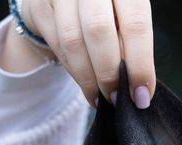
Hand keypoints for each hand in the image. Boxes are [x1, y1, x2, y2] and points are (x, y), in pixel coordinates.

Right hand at [21, 0, 154, 107]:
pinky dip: (74, 71)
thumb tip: (137, 88)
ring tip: (100, 98)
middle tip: (116, 98)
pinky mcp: (39, 4)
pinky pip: (57, 45)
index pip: (135, 24)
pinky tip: (86, 85)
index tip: (141, 97)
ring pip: (73, 41)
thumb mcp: (127, 19)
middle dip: (109, 74)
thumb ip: (131, 45)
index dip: (140, 65)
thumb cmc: (108, 11)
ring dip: (88, 79)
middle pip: (99, 30)